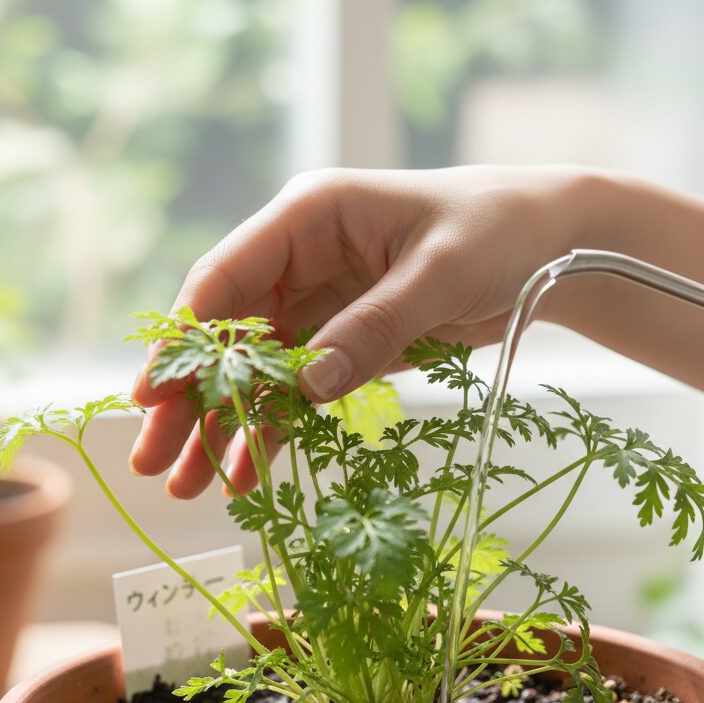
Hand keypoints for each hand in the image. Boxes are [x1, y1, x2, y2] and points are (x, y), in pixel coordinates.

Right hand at [128, 164, 597, 496]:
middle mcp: (303, 258)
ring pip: (256, 369)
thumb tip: (306, 387)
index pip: (227, 277)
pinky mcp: (348, 337)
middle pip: (228, 333)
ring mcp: (323, 301)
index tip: (150, 397)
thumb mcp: (441, 272)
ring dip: (225, 424)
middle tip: (153, 463)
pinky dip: (276, 426)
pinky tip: (251, 471)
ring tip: (189, 486)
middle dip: (190, 398)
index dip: (184, 339)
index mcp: (311, 217)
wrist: (552, 244)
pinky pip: (299, 387)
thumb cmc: (498, 230)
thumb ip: (375, 326)